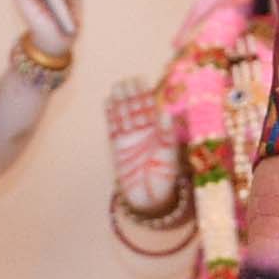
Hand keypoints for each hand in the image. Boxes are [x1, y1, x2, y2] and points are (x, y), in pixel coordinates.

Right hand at [104, 78, 173, 213]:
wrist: (148, 198)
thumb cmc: (164, 178)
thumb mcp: (169, 157)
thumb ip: (167, 136)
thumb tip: (167, 114)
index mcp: (160, 131)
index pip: (151, 107)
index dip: (146, 94)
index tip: (142, 80)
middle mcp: (145, 131)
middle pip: (136, 107)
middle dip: (132, 93)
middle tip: (128, 80)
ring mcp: (130, 137)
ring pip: (124, 114)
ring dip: (121, 100)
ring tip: (118, 86)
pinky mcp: (118, 146)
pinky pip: (113, 127)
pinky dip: (111, 115)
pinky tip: (108, 101)